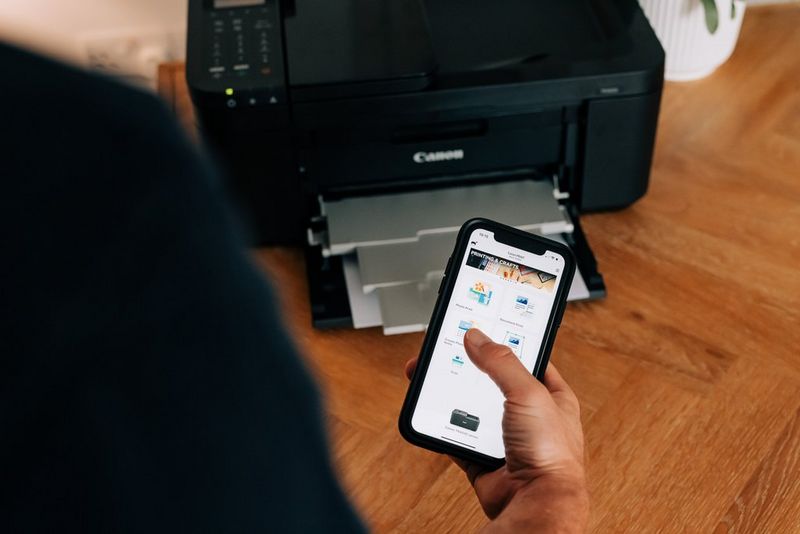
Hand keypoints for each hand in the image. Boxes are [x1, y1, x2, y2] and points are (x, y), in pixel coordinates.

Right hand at [404, 328, 587, 532]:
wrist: (534, 503)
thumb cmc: (551, 455)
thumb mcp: (529, 393)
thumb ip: (501, 363)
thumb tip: (478, 337)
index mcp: (552, 397)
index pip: (528, 359)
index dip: (507, 343)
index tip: (486, 329)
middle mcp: (530, 417)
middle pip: (494, 383)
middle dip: (471, 369)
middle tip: (450, 351)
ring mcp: (506, 439)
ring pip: (474, 410)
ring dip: (456, 398)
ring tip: (437, 378)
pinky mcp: (486, 460)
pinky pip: (459, 439)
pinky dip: (447, 429)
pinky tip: (437, 416)